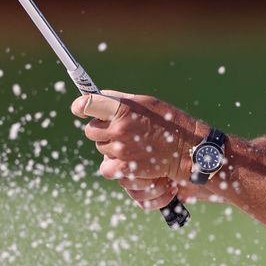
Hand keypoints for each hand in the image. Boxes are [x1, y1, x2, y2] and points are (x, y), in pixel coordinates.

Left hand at [70, 90, 205, 190]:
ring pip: (100, 148)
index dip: (80, 107)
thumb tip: (96, 97)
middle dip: (101, 129)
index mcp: (123, 109)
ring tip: (130, 144)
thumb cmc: (167, 122)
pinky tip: (126, 159)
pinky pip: (106, 167)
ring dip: (110, 146)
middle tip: (117, 130)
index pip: (88, 104)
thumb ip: (119, 100)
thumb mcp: (145, 102)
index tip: (80, 109)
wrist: (186, 150)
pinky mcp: (124, 168)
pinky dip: (113, 165)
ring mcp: (120, 150)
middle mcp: (119, 129)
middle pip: (91, 130)